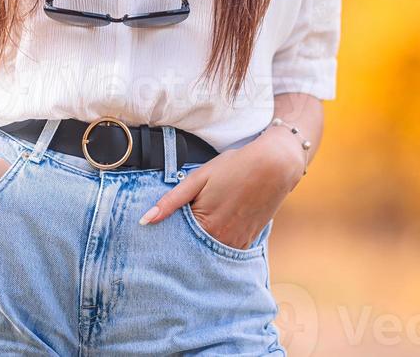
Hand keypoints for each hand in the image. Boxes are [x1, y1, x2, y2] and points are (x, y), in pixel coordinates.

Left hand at [138, 132, 304, 249]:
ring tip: (203, 224)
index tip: (158, 235)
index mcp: (204, 226)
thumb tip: (145, 221)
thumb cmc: (234, 167)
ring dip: (202, 244)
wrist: (274, 166)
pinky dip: (219, 243)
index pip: (176, 242)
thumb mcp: (198, 178)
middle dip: (183, 243)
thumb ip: (171, 201)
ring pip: (210, 252)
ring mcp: (237, 244)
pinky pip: (227, 250)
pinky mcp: (249, 242)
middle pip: (193, 249)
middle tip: (177, 232)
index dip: (167, 236)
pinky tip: (218, 227)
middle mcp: (221, 241)